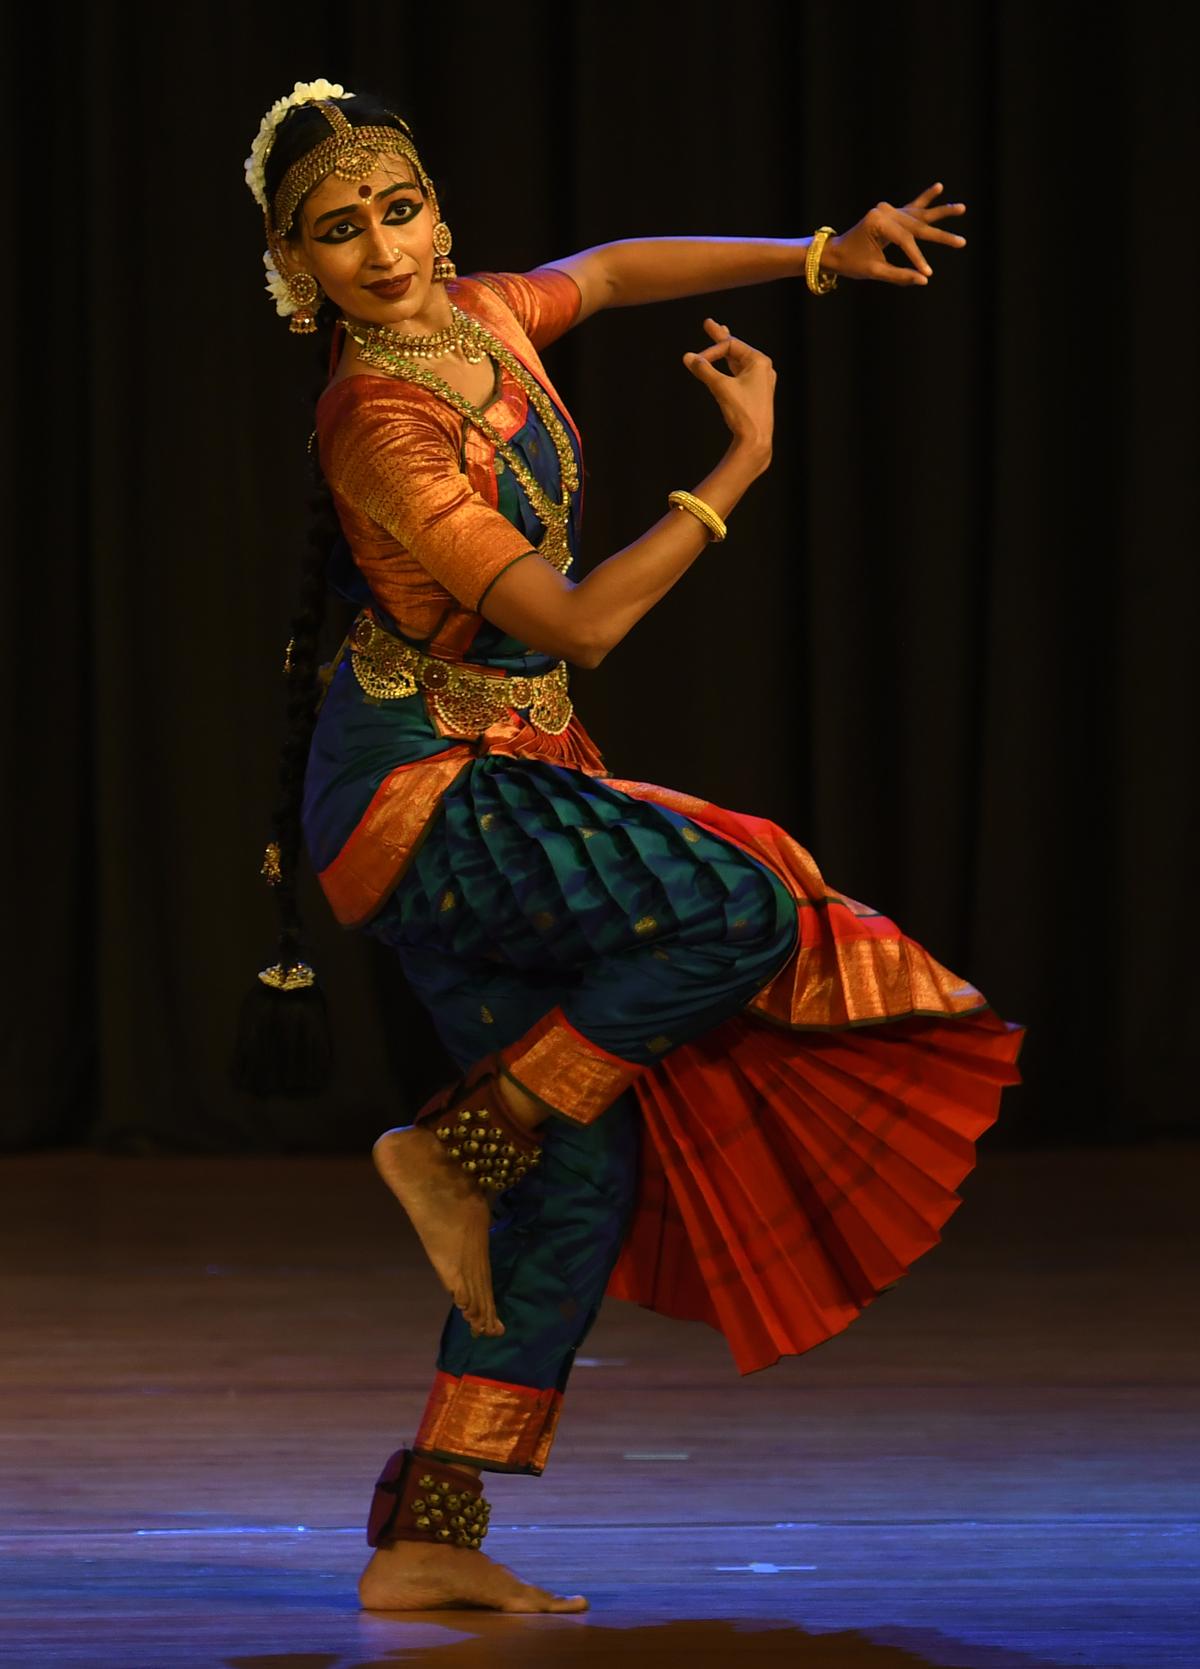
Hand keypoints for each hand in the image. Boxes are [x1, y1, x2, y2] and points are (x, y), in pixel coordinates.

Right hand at [682, 317, 775, 457]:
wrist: (756, 440)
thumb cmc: (743, 412)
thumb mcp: (720, 387)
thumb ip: (704, 370)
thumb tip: (687, 357)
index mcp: (760, 361)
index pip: (731, 346)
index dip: (711, 352)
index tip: (696, 362)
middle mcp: (763, 368)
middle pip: (736, 349)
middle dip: (720, 338)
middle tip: (708, 323)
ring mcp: (760, 381)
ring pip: (738, 361)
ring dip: (725, 352)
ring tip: (719, 335)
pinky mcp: (756, 393)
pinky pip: (740, 374)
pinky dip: (729, 367)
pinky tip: (728, 362)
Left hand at [821, 183, 966, 286]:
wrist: (835, 252)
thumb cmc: (852, 263)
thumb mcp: (874, 271)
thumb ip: (898, 275)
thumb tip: (923, 280)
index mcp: (877, 222)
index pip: (905, 241)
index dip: (917, 258)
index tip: (927, 272)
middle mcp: (884, 211)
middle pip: (917, 225)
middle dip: (940, 236)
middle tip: (962, 242)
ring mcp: (888, 210)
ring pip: (919, 213)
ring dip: (941, 211)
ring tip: (962, 208)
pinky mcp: (891, 213)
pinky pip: (911, 207)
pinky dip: (926, 199)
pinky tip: (939, 187)